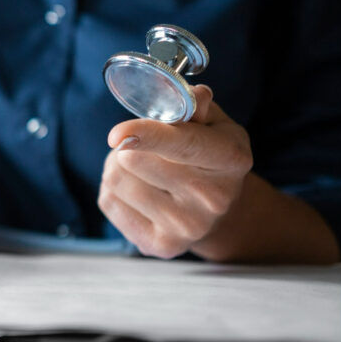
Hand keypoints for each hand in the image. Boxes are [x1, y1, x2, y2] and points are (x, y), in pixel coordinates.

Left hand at [98, 85, 252, 258]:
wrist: (215, 209)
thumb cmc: (207, 154)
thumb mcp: (212, 123)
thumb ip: (196, 106)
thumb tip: (194, 96)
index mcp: (231, 159)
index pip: (184, 145)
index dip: (148, 136)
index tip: (117, 134)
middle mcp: (214, 199)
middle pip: (135, 159)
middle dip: (128, 145)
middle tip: (141, 146)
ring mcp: (188, 227)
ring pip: (117, 179)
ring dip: (117, 165)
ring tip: (140, 168)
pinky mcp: (161, 245)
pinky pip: (109, 202)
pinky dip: (113, 190)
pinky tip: (137, 192)